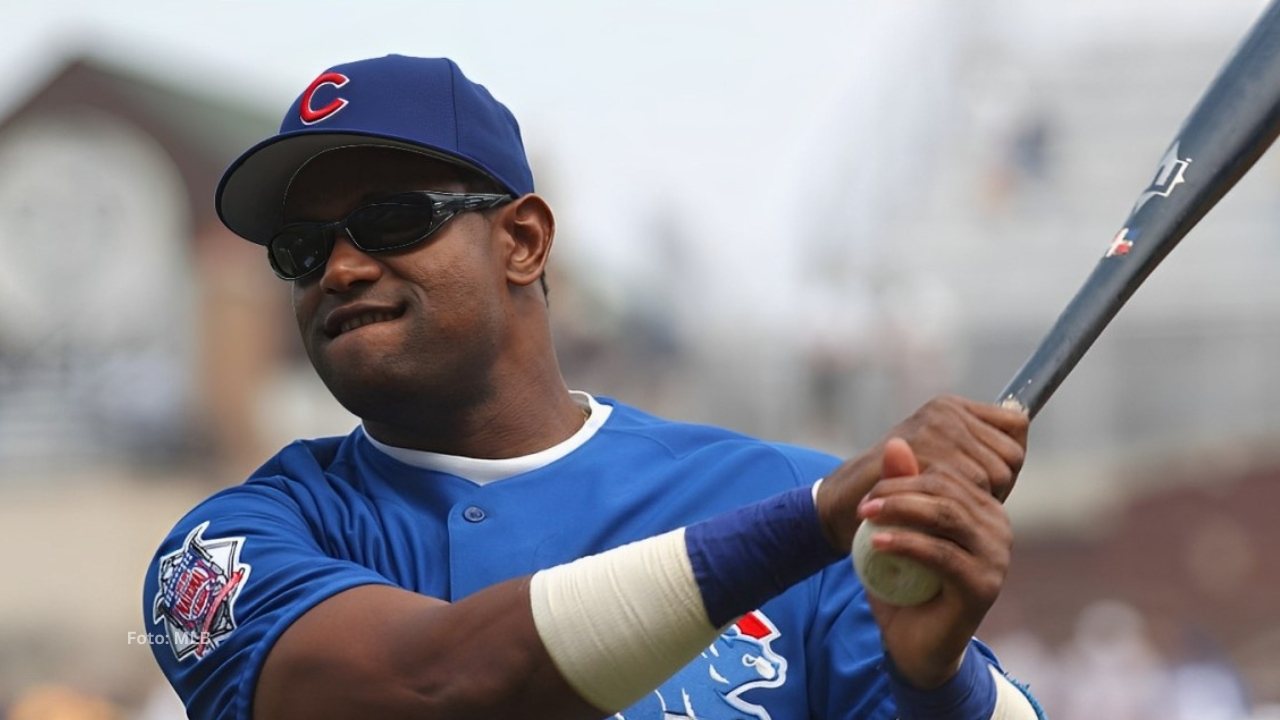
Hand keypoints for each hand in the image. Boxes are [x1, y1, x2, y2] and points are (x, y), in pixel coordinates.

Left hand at [812, 395, 1027, 686]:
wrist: (912, 644)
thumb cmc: (904, 583)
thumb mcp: (896, 529)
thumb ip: (899, 488)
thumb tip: (896, 441)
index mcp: (983, 509)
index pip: (950, 472)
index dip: (906, 473)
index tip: (869, 487)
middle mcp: (998, 528)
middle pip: (948, 489)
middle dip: (899, 489)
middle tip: (863, 502)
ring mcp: (996, 557)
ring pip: (946, 515)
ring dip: (900, 509)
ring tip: (866, 515)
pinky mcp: (983, 585)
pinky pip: (941, 553)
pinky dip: (905, 543)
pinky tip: (877, 544)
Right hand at [816, 395, 1026, 549]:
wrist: (846, 502)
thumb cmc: (899, 490)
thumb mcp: (942, 464)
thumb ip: (978, 451)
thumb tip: (1021, 431)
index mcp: (952, 407)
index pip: (1015, 426)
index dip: (1006, 461)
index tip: (980, 482)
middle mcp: (945, 410)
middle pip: (1010, 455)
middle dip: (995, 486)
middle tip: (956, 501)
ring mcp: (933, 427)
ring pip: (995, 474)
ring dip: (976, 500)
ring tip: (940, 505)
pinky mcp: (923, 448)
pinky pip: (973, 485)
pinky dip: (959, 505)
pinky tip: (934, 510)